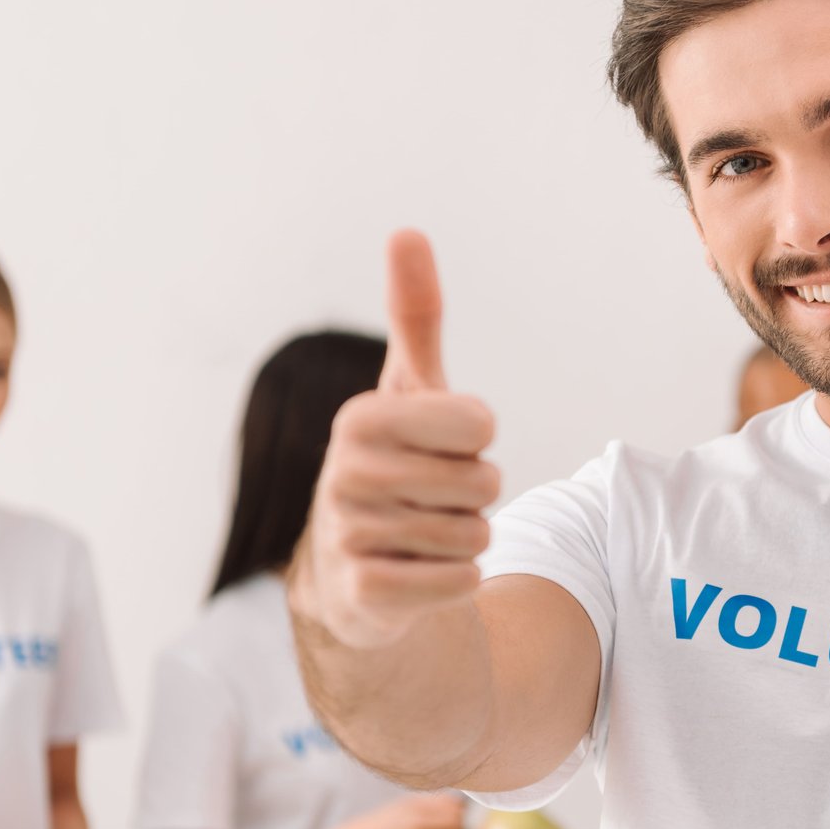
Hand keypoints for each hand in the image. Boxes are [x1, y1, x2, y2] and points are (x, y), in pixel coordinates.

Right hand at [295, 231, 502, 648]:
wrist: (352, 573)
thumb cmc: (395, 465)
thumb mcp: (409, 391)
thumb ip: (415, 317)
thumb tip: (407, 232)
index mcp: (360, 418)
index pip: (479, 425)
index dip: (478, 440)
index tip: (444, 443)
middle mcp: (345, 474)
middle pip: (484, 482)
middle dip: (474, 494)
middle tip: (433, 497)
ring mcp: (350, 537)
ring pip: (477, 534)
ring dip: (467, 538)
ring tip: (424, 533)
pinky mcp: (366, 596)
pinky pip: (461, 582)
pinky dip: (458, 581)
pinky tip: (421, 574)